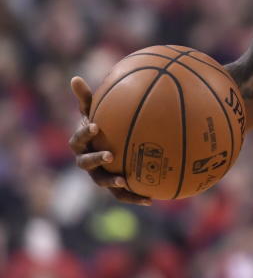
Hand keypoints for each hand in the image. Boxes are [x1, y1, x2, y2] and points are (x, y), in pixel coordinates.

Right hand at [68, 76, 151, 205]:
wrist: (109, 147)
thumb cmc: (101, 126)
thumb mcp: (95, 112)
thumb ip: (87, 99)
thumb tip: (75, 78)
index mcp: (81, 144)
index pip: (78, 139)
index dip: (84, 134)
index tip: (95, 125)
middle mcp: (87, 162)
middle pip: (86, 163)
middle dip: (96, 159)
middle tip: (110, 155)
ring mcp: (99, 176)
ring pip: (103, 182)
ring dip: (113, 183)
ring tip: (126, 180)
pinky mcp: (114, 186)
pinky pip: (122, 194)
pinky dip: (134, 197)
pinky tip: (151, 199)